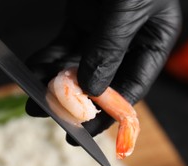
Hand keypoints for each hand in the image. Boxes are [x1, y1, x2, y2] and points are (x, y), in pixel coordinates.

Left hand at [26, 0, 181, 144]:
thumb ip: (109, 49)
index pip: (133, 86)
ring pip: (79, 66)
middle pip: (104, 80)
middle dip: (79, 102)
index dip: (111, 112)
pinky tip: (33, 71)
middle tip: (57, 122)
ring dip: (56, 84)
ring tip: (34, 101)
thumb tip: (91, 89)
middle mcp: (131, 39)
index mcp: (155, 40)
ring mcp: (104, 29)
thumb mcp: (128, 7)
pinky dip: (47, 59)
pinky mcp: (81, 16)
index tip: (86, 131)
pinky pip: (62, 45)